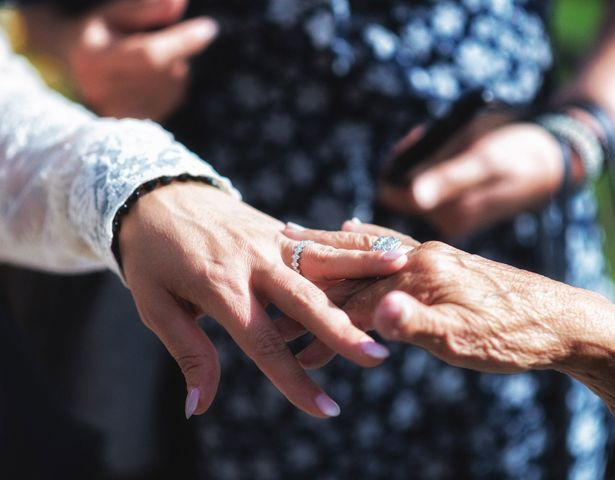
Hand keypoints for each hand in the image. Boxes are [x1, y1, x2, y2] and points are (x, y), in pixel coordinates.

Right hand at [22, 0, 214, 119]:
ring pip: (173, 85)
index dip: (182, 41)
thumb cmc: (102, 32)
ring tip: (149, 58)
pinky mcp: (135, 122)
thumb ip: (145, 8)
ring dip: (175, 67)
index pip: (149, 54)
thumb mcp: (116, 13)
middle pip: (164, 69)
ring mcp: (117, 111)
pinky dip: (172, 84)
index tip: (209, 28)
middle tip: (162, 38)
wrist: (79, 68)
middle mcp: (101, 90)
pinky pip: (173, 99)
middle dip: (176, 49)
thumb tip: (178, 2)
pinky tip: (152, 77)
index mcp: (92, 57)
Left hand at [118, 184, 407, 418]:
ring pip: (323, 256)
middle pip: (304, 299)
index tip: (325, 410)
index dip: (293, 381)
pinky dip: (352, 244)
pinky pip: (319, 238)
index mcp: (219, 286)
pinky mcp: (278, 227)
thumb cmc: (151, 257)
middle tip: (378, 356)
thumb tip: (198, 408)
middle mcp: (252, 261)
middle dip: (342, 331)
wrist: (155, 194)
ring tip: (404, 271)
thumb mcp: (156, 306)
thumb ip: (188, 353)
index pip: (263, 343)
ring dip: (363, 266)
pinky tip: (382, 246)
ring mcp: (269, 239)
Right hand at [287, 222, 614, 417]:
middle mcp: (418, 256)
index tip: (290, 333)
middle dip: (314, 282)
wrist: (559, 317)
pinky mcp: (437, 257)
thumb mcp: (464, 339)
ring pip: (366, 252)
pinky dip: (365, 236)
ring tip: (292, 240)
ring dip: (330, 255)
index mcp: (419, 274)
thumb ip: (416, 324)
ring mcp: (427, 253)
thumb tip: (374, 313)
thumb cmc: (511, 334)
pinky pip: (390, 242)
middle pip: (353, 268)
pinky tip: (352, 224)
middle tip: (274, 276)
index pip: (356, 297)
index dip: (322, 319)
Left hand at [379, 116, 564, 236]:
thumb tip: (412, 195)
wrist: (555, 159)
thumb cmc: (519, 151)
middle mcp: (447, 223)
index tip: (418, 139)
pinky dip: (439, 165)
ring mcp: (454, 218)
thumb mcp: (484, 158)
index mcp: (449, 214)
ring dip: (427, 159)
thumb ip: (446, 178)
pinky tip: (459, 152)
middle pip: (402, 188)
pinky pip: (433, 186)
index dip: (398, 162)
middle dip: (414, 158)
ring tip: (454, 141)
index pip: (391, 191)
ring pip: (418, 184)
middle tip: (436, 134)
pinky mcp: (460, 212)